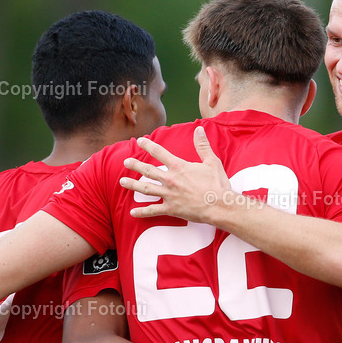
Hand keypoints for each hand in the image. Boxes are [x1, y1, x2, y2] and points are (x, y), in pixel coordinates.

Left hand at [119, 126, 238, 222]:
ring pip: (146, 188)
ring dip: (133, 185)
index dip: (148, 145)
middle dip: (135, 165)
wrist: (219, 205)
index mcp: (179, 166)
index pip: (159, 152)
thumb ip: (202, 145)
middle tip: (125, 162)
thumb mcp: (212, 162)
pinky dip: (142, 211)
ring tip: (122, 182)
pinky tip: (133, 212)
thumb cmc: (217, 184)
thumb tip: (199, 130)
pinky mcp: (171, 208)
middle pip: (148, 170)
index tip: (139, 141)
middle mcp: (170, 179)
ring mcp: (169, 194)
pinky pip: (153, 210)